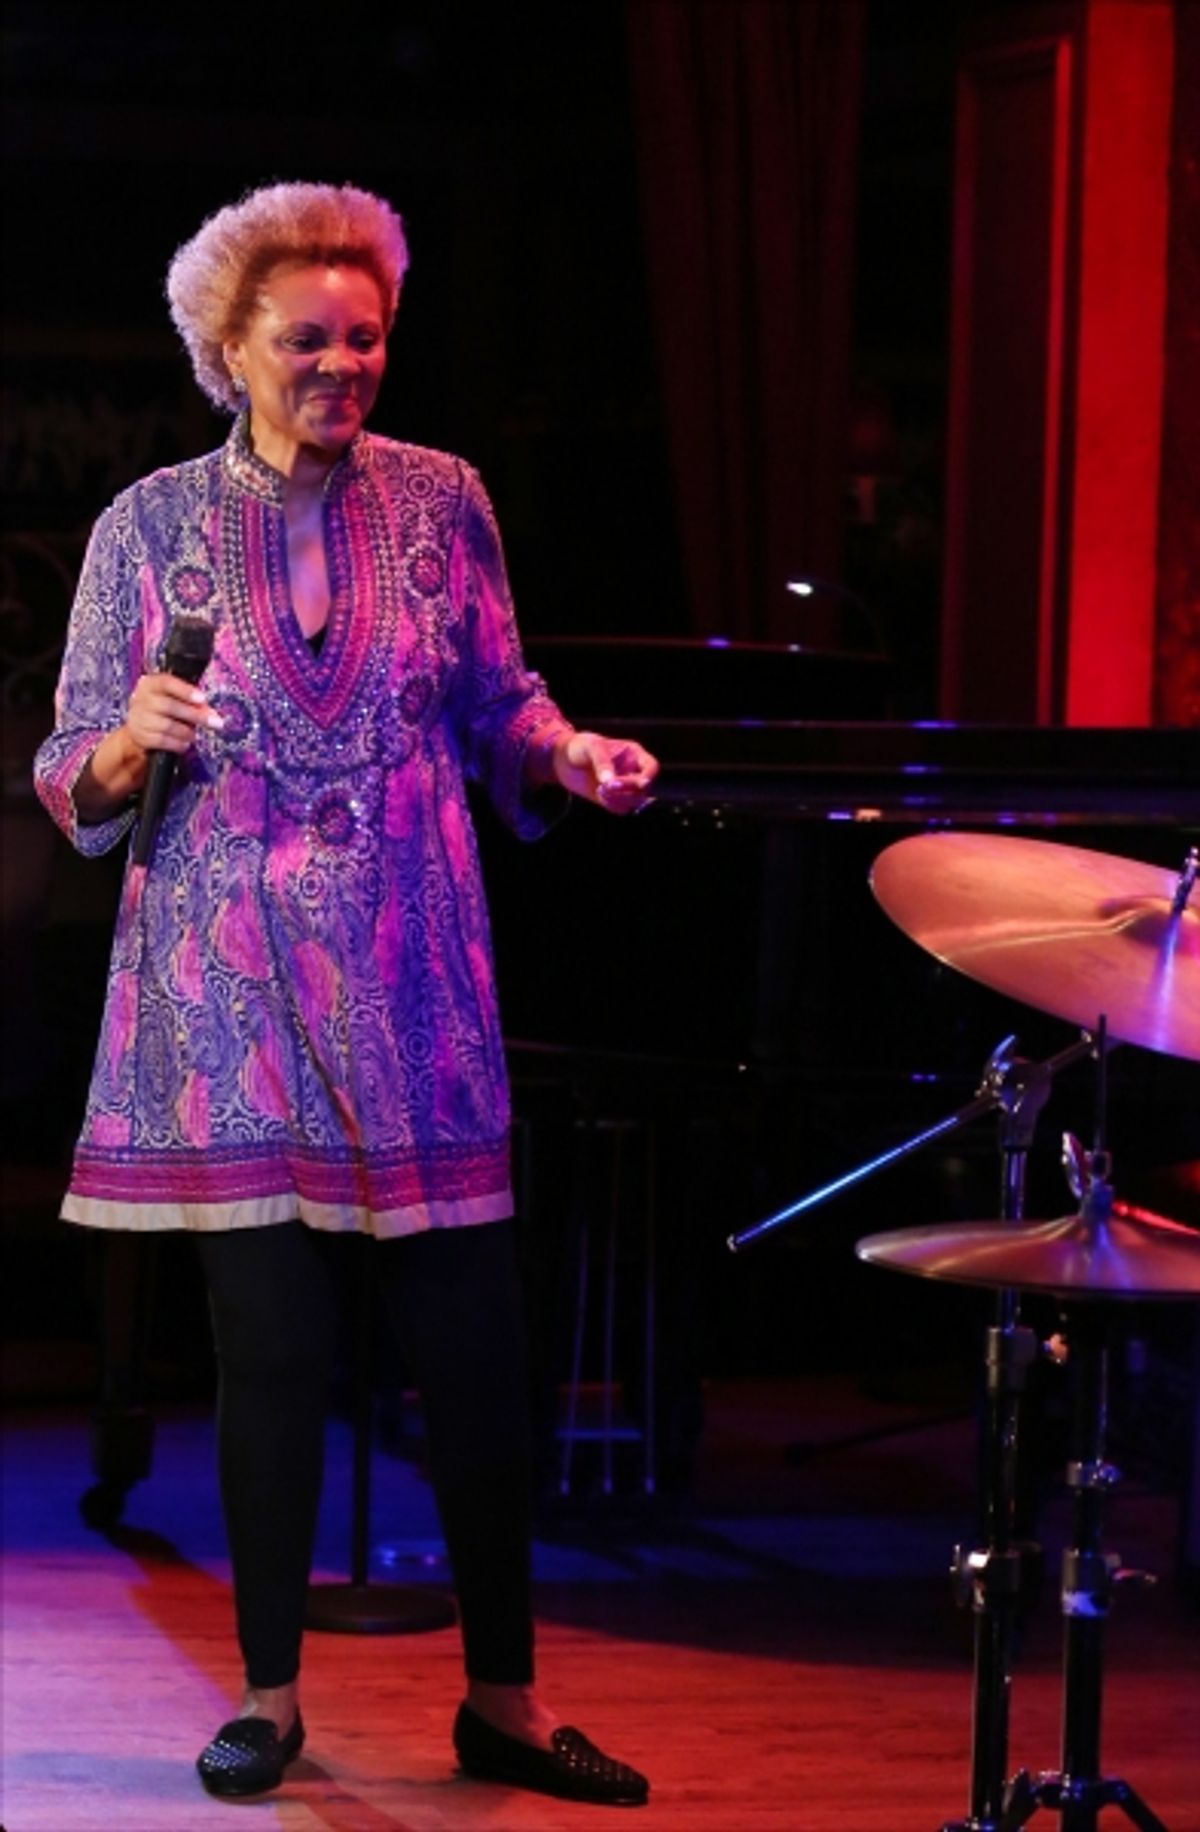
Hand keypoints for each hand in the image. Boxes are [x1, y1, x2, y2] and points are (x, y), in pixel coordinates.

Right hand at [73, 673, 224, 822]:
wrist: (140, 730)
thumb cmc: (164, 711)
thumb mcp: (177, 700)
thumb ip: (194, 703)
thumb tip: (211, 714)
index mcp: (150, 684)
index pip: (166, 682)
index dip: (185, 690)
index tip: (202, 699)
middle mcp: (141, 699)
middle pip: (170, 706)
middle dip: (195, 715)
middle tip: (215, 723)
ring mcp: (138, 718)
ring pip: (168, 725)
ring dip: (186, 732)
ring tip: (194, 735)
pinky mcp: (140, 735)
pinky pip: (163, 741)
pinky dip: (177, 744)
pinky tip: (184, 744)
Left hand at [551, 730, 657, 814]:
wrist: (562, 759)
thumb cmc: (580, 746)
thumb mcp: (591, 747)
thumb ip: (602, 761)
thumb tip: (609, 781)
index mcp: (633, 754)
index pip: (651, 768)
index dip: (647, 778)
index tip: (636, 783)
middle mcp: (632, 771)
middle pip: (644, 789)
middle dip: (628, 790)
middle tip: (607, 787)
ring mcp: (623, 786)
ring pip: (634, 801)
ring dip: (619, 799)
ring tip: (600, 790)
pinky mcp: (612, 798)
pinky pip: (621, 808)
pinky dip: (612, 805)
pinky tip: (599, 794)